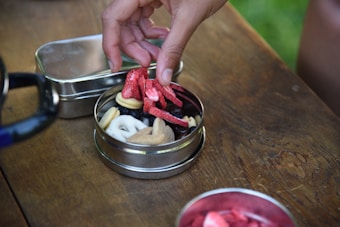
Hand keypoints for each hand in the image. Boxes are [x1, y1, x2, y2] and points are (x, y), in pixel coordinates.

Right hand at [102, 0, 226, 84]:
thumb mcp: (189, 18)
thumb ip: (173, 48)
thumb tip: (163, 76)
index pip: (113, 17)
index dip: (111, 44)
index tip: (117, 65)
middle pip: (122, 23)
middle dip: (133, 47)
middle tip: (148, 63)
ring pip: (132, 23)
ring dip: (143, 43)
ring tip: (159, 54)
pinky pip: (143, 18)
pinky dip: (151, 33)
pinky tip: (164, 38)